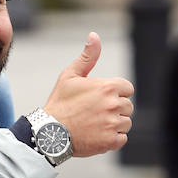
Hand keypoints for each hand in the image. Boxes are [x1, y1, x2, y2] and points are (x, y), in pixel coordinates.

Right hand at [42, 33, 133, 157]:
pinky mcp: (110, 141)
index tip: (100, 99)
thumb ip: (87, 56)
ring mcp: (113, 124)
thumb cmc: (60, 103)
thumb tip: (94, 36)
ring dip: (114, 124)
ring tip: (94, 124)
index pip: (127, 88)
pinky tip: (96, 134)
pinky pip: (121, 138)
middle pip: (128, 106)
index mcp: (108, 87)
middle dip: (114, 109)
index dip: (115, 93)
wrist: (49, 132)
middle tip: (94, 113)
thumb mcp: (70, 75)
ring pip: (125, 123)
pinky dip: (112, 138)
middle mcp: (113, 105)